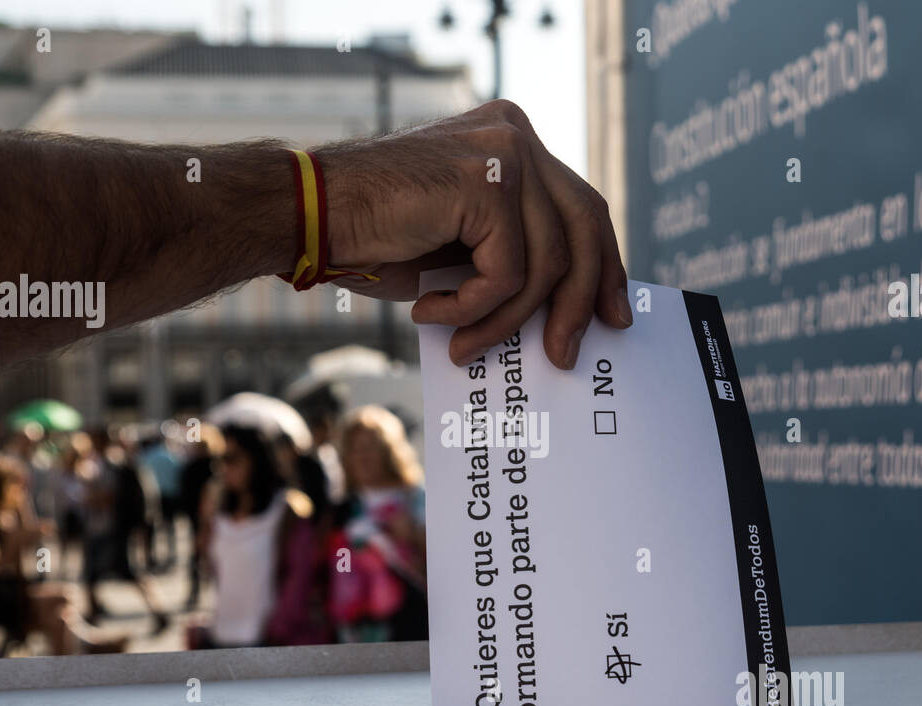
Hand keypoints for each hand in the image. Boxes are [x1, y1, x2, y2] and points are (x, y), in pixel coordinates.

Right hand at [318, 100, 632, 369]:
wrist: (308, 218)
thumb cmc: (375, 238)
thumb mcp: (461, 248)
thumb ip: (513, 255)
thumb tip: (568, 310)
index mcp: (512, 143)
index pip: (582, 207)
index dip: (605, 265)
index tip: (613, 315)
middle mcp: (515, 135)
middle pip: (584, 227)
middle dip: (582, 300)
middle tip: (567, 354)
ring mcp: (504, 151)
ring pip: (548, 262)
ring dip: (505, 319)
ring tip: (466, 344)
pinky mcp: (487, 182)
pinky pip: (510, 272)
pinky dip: (472, 307)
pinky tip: (430, 311)